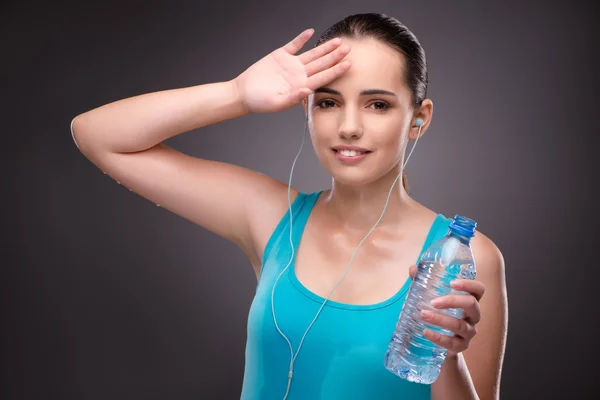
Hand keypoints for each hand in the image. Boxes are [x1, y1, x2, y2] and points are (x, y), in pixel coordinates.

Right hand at [233, 28, 351, 113]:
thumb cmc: (259, 102)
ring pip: (312, 54)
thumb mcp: (276, 103)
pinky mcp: (280, 56)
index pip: (323, 77)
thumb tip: (307, 91)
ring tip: (337, 42)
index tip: (348, 65)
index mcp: (301, 86)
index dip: (336, 71)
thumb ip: (293, 98)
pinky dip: (301, 38)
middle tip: (348, 49)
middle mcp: (299, 75)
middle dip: (335, 56)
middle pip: (321, 64)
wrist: (244, 93)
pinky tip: (310, 32)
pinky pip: (293, 45)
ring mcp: (291, 65)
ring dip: (324, 48)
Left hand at [408, 265, 485, 357]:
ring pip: (460, 325)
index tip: (452, 283)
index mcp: (470, 300)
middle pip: (471, 304)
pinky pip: (452, 343)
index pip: (479, 289)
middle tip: (433, 302)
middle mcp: (474, 316)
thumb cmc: (440, 314)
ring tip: (423, 314)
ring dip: (441, 319)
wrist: (442, 345)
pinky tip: (425, 332)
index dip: (469, 284)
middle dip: (452, 301)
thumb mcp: (434, 298)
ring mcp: (469, 332)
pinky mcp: (462, 346)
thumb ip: (424, 283)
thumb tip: (413, 268)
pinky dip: (438, 338)